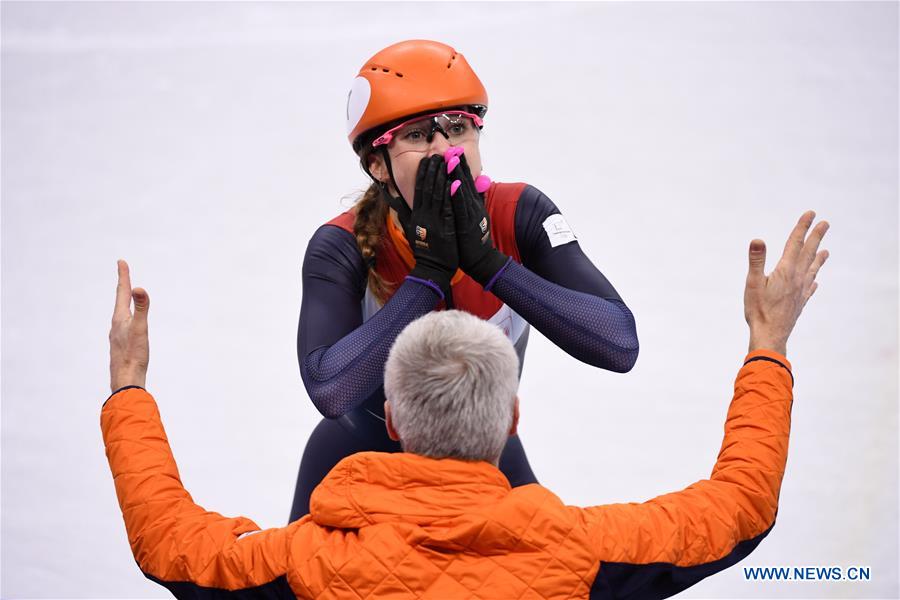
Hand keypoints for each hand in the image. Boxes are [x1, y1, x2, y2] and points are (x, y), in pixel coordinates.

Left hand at [109, 260, 149, 391]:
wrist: (125, 381)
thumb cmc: (134, 356)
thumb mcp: (141, 329)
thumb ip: (141, 308)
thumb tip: (139, 288)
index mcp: (120, 319)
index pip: (122, 292)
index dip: (123, 276)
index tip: (121, 262)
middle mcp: (116, 325)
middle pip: (120, 301)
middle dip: (123, 286)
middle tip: (123, 273)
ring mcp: (117, 336)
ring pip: (121, 314)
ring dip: (123, 302)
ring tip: (125, 296)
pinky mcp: (121, 345)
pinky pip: (123, 325)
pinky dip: (126, 317)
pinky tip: (127, 326)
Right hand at [405, 155, 458, 297]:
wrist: (432, 269)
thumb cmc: (424, 250)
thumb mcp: (410, 229)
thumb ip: (403, 213)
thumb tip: (393, 199)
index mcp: (417, 214)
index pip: (419, 189)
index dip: (423, 173)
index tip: (427, 160)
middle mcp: (424, 215)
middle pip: (428, 188)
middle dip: (433, 170)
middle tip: (438, 154)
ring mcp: (435, 221)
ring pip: (438, 195)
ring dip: (442, 177)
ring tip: (446, 162)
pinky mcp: (446, 228)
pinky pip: (448, 208)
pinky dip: (451, 195)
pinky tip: (455, 182)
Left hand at [446, 150, 508, 286]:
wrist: (481, 261)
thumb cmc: (473, 242)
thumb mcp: (473, 219)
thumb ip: (473, 204)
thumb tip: (473, 190)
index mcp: (471, 205)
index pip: (465, 182)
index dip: (460, 166)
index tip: (454, 151)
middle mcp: (472, 207)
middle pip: (465, 182)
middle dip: (458, 165)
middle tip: (453, 148)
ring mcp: (471, 215)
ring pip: (463, 191)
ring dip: (458, 174)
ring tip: (452, 159)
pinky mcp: (467, 225)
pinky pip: (461, 208)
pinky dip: (458, 195)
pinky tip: (454, 184)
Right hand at [744, 211, 829, 355]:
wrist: (770, 335)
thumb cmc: (758, 310)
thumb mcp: (752, 283)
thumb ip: (756, 260)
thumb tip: (758, 239)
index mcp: (785, 271)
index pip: (795, 244)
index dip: (802, 228)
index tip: (811, 214)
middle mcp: (796, 279)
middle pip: (808, 253)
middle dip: (816, 237)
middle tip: (825, 223)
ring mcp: (800, 291)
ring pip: (812, 270)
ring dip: (818, 258)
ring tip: (826, 251)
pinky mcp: (799, 303)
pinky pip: (809, 288)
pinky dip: (813, 280)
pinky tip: (815, 281)